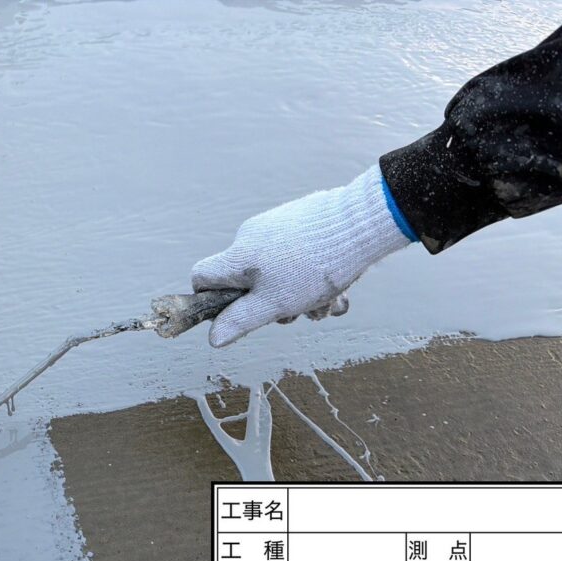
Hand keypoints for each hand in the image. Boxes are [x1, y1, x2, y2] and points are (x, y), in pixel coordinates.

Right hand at [191, 165, 412, 346]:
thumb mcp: (274, 304)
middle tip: (297, 312)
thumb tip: (213, 338)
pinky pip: (297, 256)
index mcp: (238, 257)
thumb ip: (241, 321)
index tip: (234, 311)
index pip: (202, 276)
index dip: (210, 298)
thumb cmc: (313, 269)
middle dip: (271, 304)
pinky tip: (337, 282)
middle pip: (246, 281)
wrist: (359, 225)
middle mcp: (251, 237)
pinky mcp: (301, 220)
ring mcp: (277, 226)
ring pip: (278, 273)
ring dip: (299, 295)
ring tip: (326, 300)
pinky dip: (312, 275)